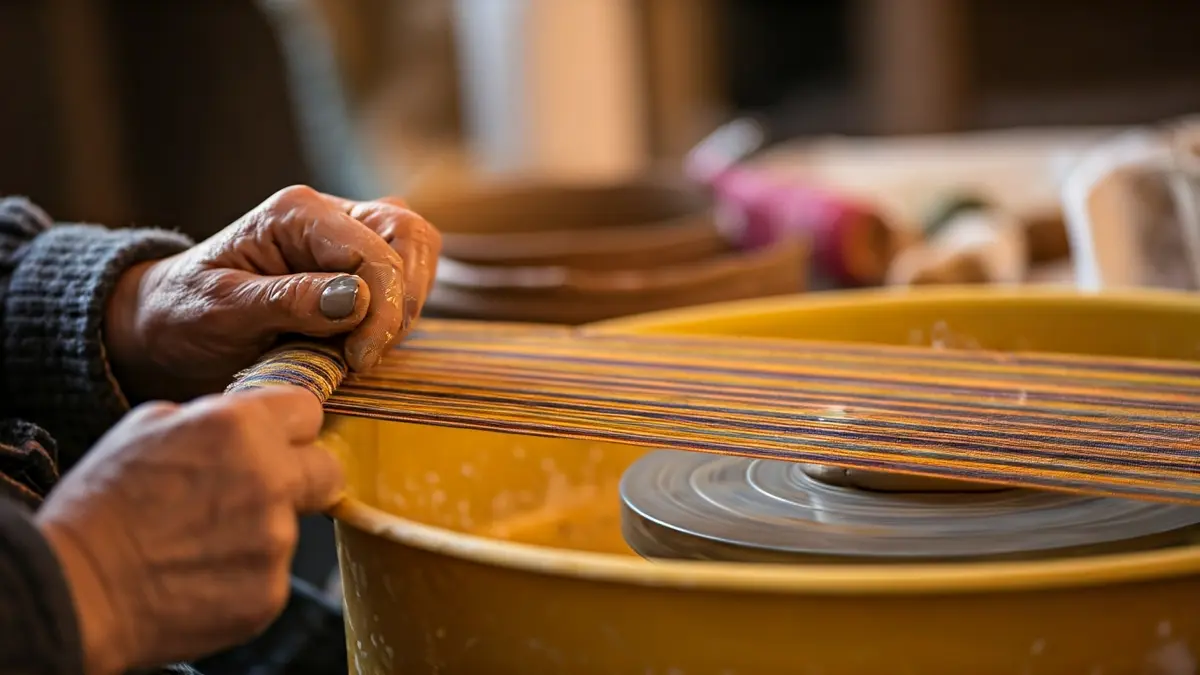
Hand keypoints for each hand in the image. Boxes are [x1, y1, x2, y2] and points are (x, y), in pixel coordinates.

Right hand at [35, 385, 339, 674]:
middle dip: (302, 477)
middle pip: (328, 471)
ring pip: (291, 527)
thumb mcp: (147, 427)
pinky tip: (201, 575)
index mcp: (242, 427)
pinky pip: (272, 575)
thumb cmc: (102, 505)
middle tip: (259, 492)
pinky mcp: (270, 592)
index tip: (279, 440)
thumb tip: (245, 423)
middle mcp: (271, 479)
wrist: (76, 589)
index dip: (290, 428)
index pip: (308, 411)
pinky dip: (244, 576)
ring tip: (201, 542)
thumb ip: (213, 418)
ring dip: (260, 532)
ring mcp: (276, 541)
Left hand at [105, 185, 441, 401]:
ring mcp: (353, 238)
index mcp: (298, 212)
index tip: (359, 358)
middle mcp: (333, 214)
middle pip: (410, 237)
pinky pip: (410, 281)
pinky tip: (363, 346)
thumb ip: (288, 301)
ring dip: (404, 311)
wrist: (169, 326)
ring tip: (359, 353)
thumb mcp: (222, 310)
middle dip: (402, 303)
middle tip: (366, 356)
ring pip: (418, 256)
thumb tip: (356, 300)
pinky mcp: (363, 270)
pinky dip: (399, 317)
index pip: (373, 249)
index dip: (382, 308)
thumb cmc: (187, 313)